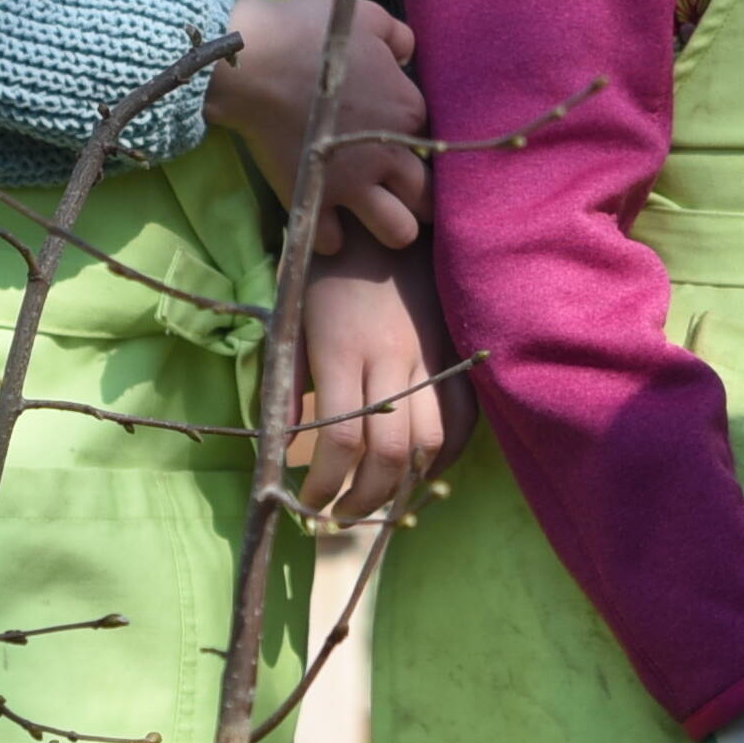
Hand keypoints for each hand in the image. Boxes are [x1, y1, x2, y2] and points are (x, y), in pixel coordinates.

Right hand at [217, 0, 428, 246]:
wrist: (253, 59)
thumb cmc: (310, 32)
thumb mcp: (367, 17)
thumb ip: (399, 36)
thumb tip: (408, 56)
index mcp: (409, 111)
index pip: (435, 142)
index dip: (417, 143)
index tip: (400, 140)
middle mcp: (390, 155)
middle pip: (430, 198)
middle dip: (422, 198)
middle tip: (402, 192)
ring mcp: (352, 183)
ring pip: (398, 232)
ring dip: (391, 226)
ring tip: (375, 214)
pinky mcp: (312, 199)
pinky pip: (333, 241)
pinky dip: (330, 234)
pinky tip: (325, 216)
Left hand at [285, 246, 456, 528]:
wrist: (382, 225)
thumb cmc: (325, 273)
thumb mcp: (293, 323)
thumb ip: (290, 385)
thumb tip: (282, 445)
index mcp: (342, 350)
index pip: (340, 438)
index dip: (325, 482)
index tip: (310, 502)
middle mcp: (390, 358)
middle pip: (388, 452)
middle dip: (364, 499)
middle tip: (342, 517)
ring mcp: (430, 357)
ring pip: (429, 442)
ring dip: (403, 487)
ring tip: (379, 505)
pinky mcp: (454, 354)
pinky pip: (461, 419)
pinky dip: (444, 456)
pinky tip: (420, 473)